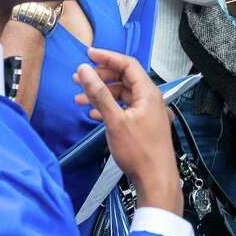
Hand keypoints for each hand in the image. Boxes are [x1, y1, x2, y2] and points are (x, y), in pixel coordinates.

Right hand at [73, 48, 182, 214]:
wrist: (156, 181)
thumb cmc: (139, 151)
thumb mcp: (115, 121)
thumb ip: (99, 93)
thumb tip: (84, 70)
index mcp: (148, 93)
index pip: (128, 64)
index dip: (107, 57)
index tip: (88, 55)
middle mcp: (150, 99)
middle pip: (123, 78)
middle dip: (100, 77)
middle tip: (79, 79)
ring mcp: (147, 112)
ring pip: (122, 94)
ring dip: (102, 94)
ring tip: (80, 99)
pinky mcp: (143, 125)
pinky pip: (124, 108)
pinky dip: (109, 107)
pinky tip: (94, 114)